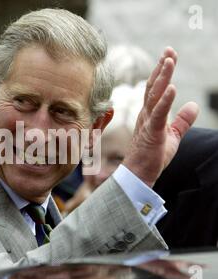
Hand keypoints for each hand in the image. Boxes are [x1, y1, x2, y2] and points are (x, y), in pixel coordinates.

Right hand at [123, 47, 198, 186]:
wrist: (139, 174)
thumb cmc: (152, 155)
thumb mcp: (172, 136)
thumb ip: (182, 120)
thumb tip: (194, 105)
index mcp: (150, 114)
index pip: (155, 89)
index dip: (161, 72)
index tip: (169, 56)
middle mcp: (146, 115)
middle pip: (153, 87)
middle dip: (162, 68)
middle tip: (169, 50)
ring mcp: (147, 123)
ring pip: (154, 96)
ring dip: (162, 78)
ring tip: (169, 61)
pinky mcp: (152, 133)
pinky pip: (159, 115)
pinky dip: (165, 101)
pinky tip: (171, 88)